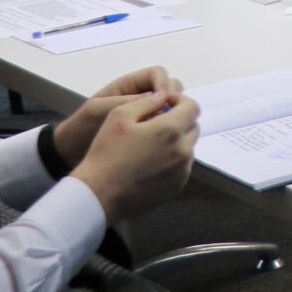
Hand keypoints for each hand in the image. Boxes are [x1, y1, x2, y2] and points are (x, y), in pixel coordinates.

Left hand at [52, 66, 183, 166]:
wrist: (69, 153)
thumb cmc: (81, 128)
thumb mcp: (97, 111)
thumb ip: (125, 102)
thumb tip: (158, 98)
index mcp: (128, 86)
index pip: (158, 74)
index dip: (165, 84)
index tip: (165, 101)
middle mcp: (140, 97)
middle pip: (170, 88)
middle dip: (174, 99)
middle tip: (171, 117)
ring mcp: (145, 114)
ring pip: (170, 107)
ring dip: (174, 115)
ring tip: (168, 130)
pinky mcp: (147, 132)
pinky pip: (165, 125)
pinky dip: (169, 130)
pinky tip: (166, 141)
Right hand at [70, 91, 199, 223]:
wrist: (99, 194)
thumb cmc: (106, 153)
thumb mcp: (119, 115)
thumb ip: (147, 101)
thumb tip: (163, 96)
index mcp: (171, 130)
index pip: (192, 107)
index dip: (179, 101)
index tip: (164, 103)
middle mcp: (183, 150)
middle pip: (192, 126)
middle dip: (179, 120)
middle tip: (156, 123)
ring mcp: (182, 171)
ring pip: (188, 147)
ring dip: (176, 141)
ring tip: (151, 145)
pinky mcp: (177, 186)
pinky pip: (182, 166)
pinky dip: (173, 160)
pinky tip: (150, 163)